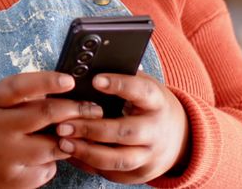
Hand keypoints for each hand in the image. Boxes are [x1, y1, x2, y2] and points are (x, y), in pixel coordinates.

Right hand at [0, 71, 103, 188]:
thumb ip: (15, 98)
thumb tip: (53, 91)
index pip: (20, 87)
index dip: (46, 81)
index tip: (69, 80)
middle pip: (45, 115)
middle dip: (76, 110)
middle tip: (93, 109)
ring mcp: (6, 157)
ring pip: (54, 146)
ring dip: (69, 139)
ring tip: (71, 133)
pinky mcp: (14, 180)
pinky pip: (47, 170)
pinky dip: (51, 161)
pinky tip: (42, 156)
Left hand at [55, 71, 190, 184]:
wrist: (178, 138)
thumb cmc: (148, 106)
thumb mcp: (142, 87)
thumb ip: (122, 79)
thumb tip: (87, 67)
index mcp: (157, 102)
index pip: (141, 92)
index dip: (120, 85)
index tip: (95, 80)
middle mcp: (156, 130)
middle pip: (125, 132)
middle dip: (92, 129)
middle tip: (63, 124)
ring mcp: (149, 155)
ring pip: (119, 159)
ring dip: (87, 152)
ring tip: (63, 142)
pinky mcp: (139, 173)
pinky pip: (112, 172)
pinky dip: (88, 164)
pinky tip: (70, 154)